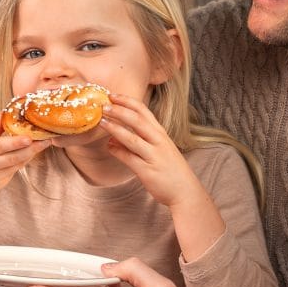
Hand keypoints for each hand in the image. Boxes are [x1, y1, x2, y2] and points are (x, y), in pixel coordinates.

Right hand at [0, 122, 49, 239]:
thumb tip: (6, 112)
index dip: (14, 143)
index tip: (29, 137)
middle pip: (12, 157)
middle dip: (31, 148)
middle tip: (47, 138)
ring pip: (17, 163)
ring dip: (32, 153)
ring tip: (45, 142)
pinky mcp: (1, 184)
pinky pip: (16, 169)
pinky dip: (24, 159)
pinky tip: (33, 151)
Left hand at [96, 93, 203, 207]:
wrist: (185, 191)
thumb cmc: (170, 169)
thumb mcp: (158, 149)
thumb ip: (138, 141)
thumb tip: (114, 136)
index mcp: (161, 133)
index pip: (143, 111)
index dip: (127, 101)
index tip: (112, 95)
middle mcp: (159, 141)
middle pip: (137, 120)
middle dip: (119, 110)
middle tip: (103, 104)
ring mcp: (153, 155)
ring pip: (132, 138)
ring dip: (115, 128)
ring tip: (102, 121)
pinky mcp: (147, 171)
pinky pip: (129, 158)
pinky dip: (117, 151)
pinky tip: (108, 146)